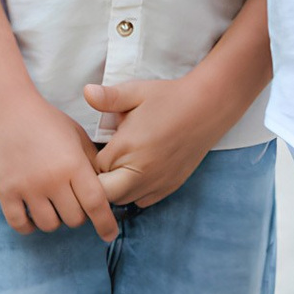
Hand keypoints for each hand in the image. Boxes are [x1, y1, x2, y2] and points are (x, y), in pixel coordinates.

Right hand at [0, 85, 118, 239]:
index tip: (109, 234)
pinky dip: (29, 225)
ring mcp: (27, 187)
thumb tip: (104, 187)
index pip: (96, 204)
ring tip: (51, 205)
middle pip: (74, 219)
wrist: (7, 108)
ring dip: (54, 220)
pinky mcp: (5, 191)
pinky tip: (32, 215)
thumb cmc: (45, 120)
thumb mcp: (76, 135)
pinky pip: (20, 224)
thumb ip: (91, 162)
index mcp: (73, 164)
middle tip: (72, 202)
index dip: (106, 223)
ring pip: (49, 225)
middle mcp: (52, 179)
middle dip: (78, 215)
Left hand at [84, 72, 226, 209]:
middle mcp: (142, 171)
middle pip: (105, 195)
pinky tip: (137, 172)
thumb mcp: (136, 92)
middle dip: (99, 182)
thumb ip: (109, 97)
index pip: (93, 170)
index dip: (89, 163)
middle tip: (103, 162)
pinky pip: (143, 201)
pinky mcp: (170, 187)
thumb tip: (86, 92)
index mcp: (128, 147)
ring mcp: (158, 182)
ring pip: (123, 200)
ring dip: (116, 188)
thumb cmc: (169, 98)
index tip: (93, 150)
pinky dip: (135, 192)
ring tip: (119, 165)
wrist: (208, 108)